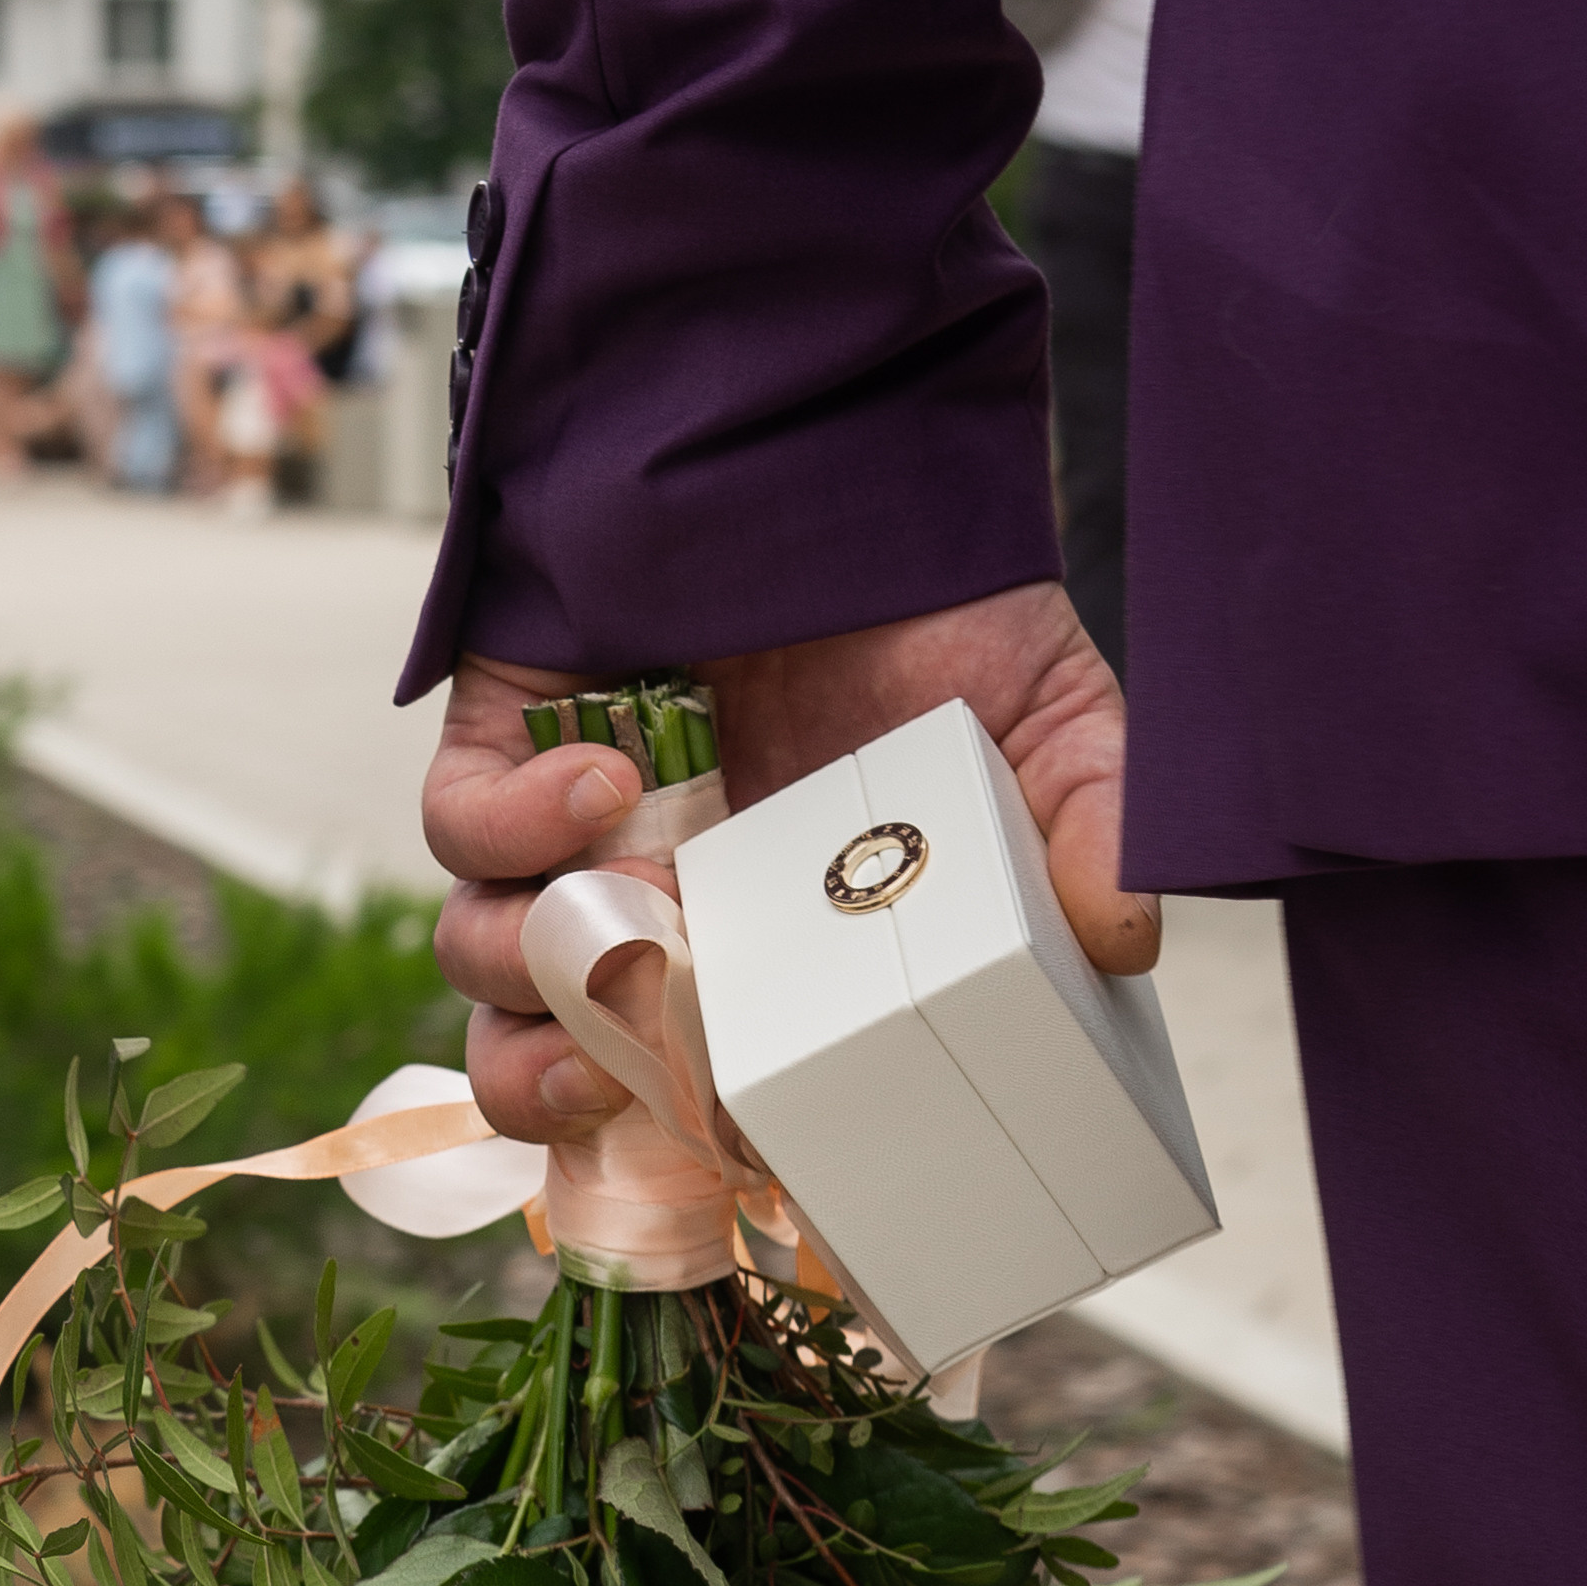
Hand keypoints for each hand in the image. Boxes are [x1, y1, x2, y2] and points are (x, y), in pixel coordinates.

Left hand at [424, 582, 1148, 1146]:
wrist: (855, 435)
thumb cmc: (950, 598)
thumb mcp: (1056, 727)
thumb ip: (1092, 832)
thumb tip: (1127, 943)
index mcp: (761, 944)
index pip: (672, 1088)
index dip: (669, 1140)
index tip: (721, 1150)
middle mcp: (651, 899)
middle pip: (545, 1057)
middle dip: (560, 1092)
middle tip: (625, 1073)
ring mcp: (569, 823)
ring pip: (487, 958)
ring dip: (545, 965)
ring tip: (647, 900)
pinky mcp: (507, 733)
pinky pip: (459, 827)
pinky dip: (512, 832)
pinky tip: (607, 785)